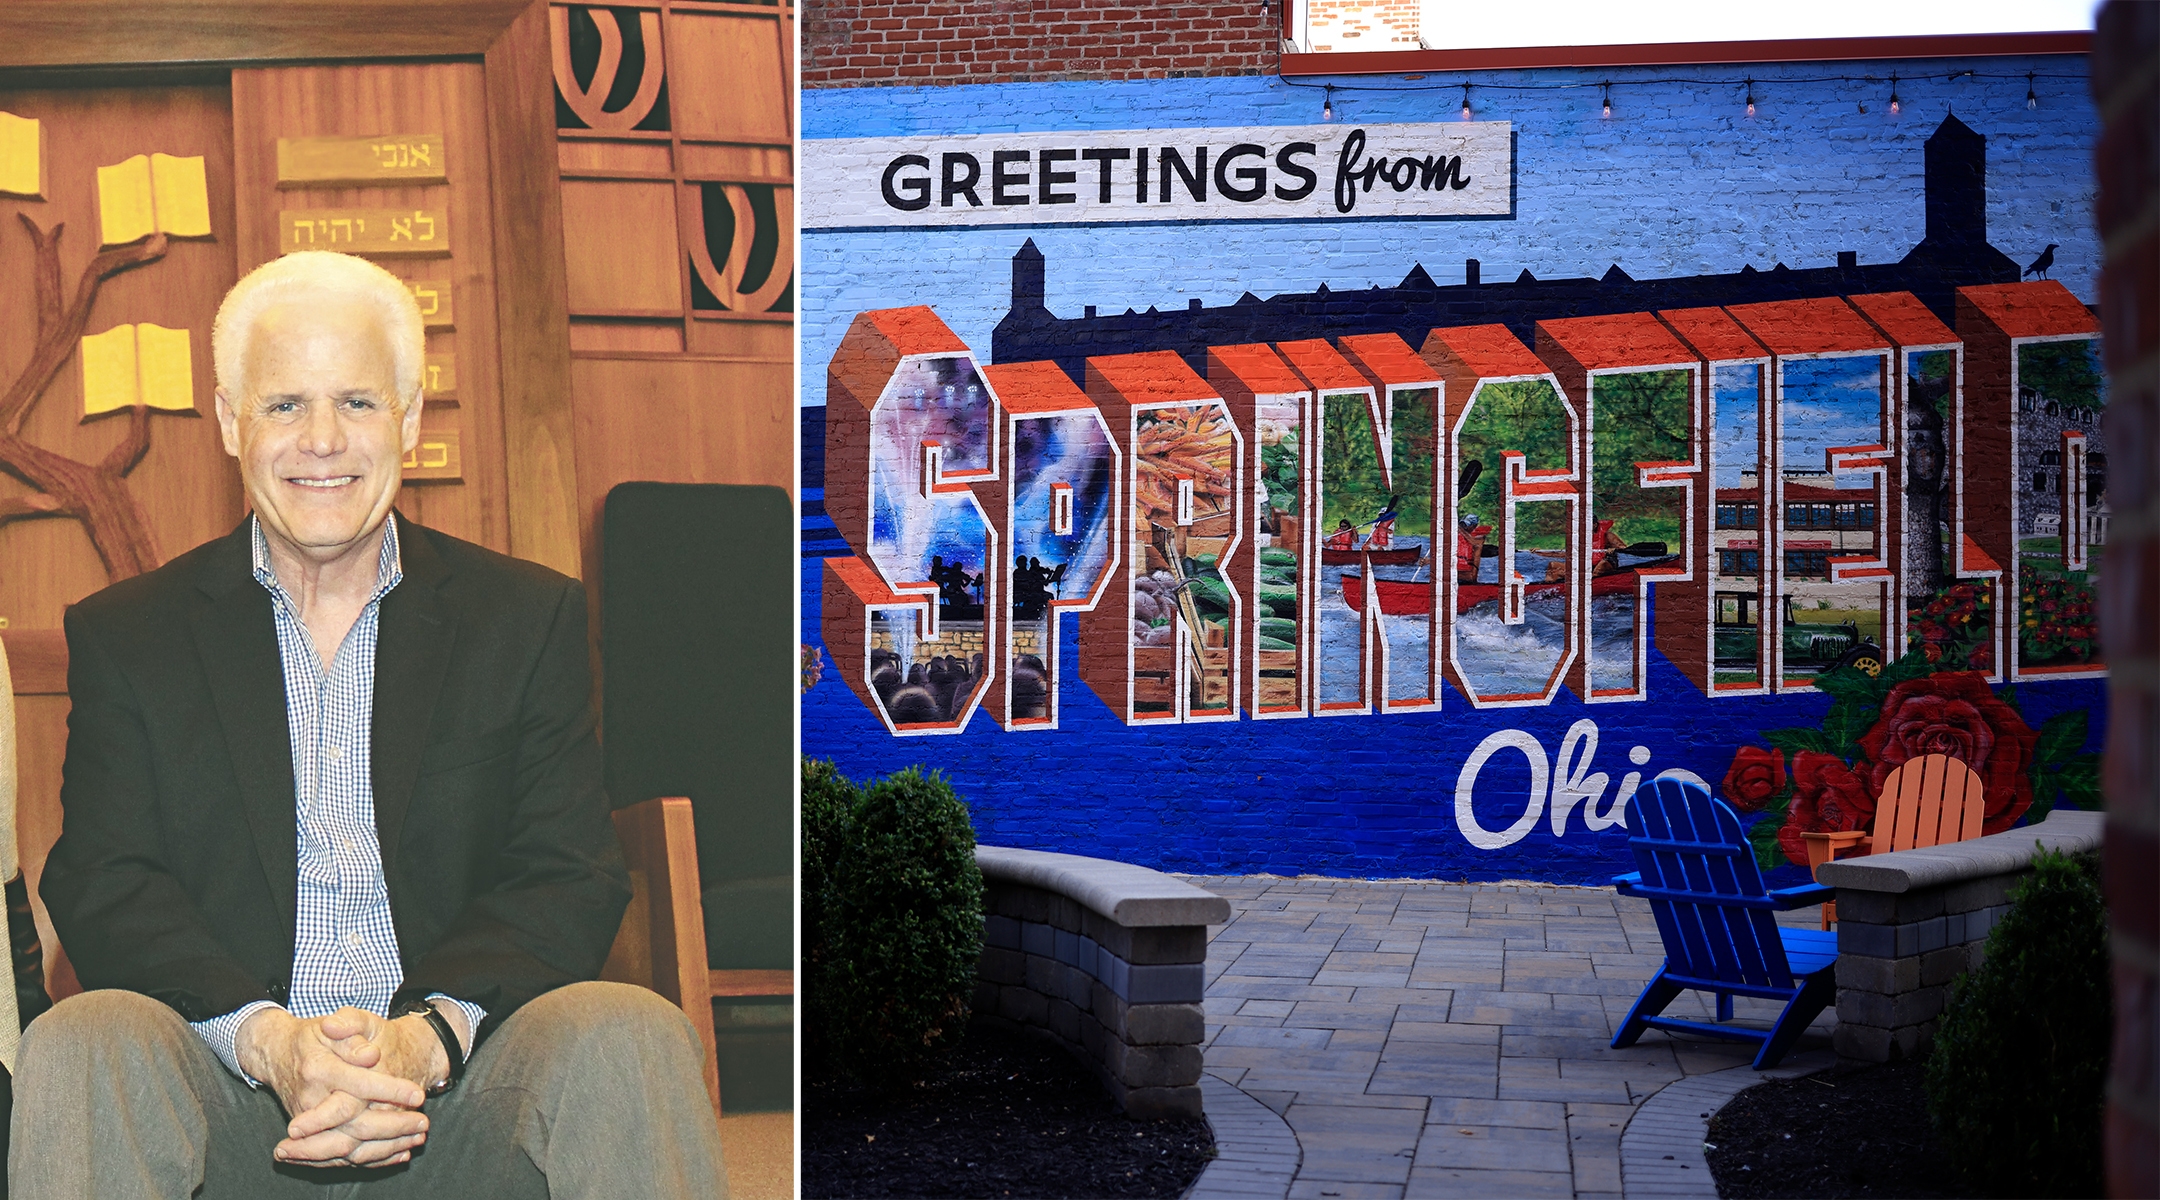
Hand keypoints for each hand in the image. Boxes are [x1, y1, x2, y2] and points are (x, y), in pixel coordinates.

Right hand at [235, 1008, 429, 1168]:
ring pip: (349, 1147)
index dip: (390, 1091)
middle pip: (354, 1124)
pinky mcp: (309, 1137)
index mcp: (318, 1069)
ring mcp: (308, 1124)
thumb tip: (369, 1055)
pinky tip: (398, 1154)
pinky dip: (371, 1159)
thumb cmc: (313, 1037)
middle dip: (393, 1126)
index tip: (418, 1095)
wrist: (278, 1053)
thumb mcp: (333, 1023)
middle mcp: (311, 1101)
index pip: (358, 1085)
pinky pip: (340, 1157)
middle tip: (424, 1122)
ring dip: (387, 1147)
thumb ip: (351, 1029)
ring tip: (417, 1139)